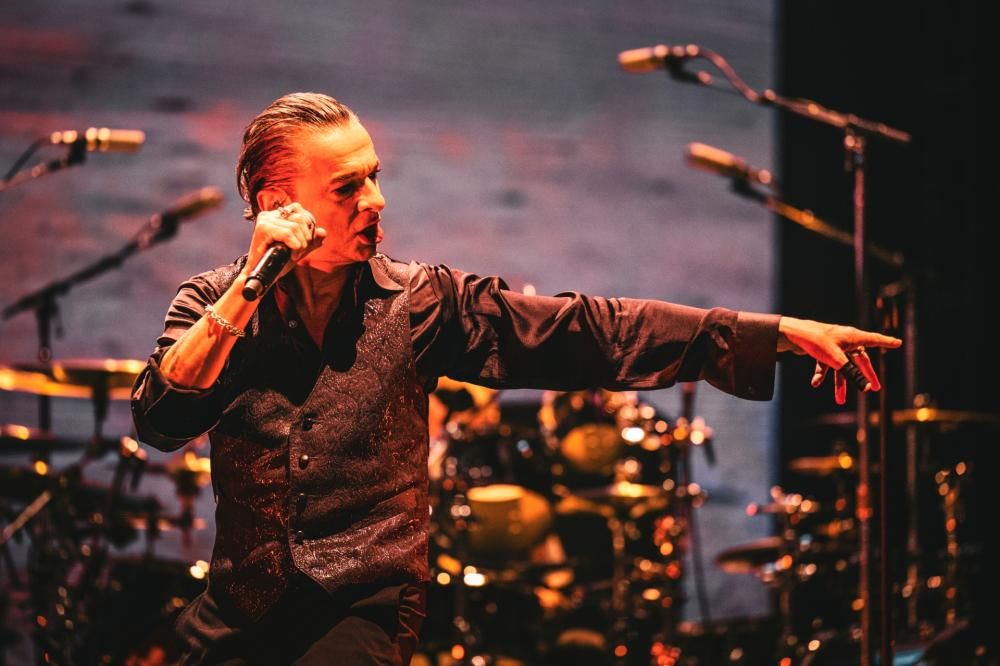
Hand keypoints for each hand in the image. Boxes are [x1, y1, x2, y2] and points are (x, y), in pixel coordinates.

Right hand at [246, 201, 326, 278]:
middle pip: (300, 217)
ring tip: (295, 254)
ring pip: (295, 226)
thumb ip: (312, 240)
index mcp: (276, 215)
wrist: (262, 275)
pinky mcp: (263, 229)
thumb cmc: (278, 261)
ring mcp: (265, 221)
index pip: (298, 210)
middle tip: (301, 251)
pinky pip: (288, 234)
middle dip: (307, 236)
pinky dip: (295, 246)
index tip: (307, 241)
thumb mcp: (299, 249)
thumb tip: (323, 232)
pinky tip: (292, 255)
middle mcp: (269, 215)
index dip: (309, 224)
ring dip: (301, 244)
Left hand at [777, 316, 901, 404]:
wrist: (793, 334)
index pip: (874, 340)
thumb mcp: (837, 360)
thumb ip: (852, 374)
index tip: (898, 343)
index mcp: (853, 337)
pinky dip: (822, 375)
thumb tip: (865, 387)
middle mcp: (845, 340)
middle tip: (875, 388)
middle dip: (866, 375)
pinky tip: (815, 383)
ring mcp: (833, 346)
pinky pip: (826, 365)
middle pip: (859, 360)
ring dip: (840, 384)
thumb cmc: (817, 341)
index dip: (886, 343)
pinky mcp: (822, 351)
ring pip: (841, 367)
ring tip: (839, 401)